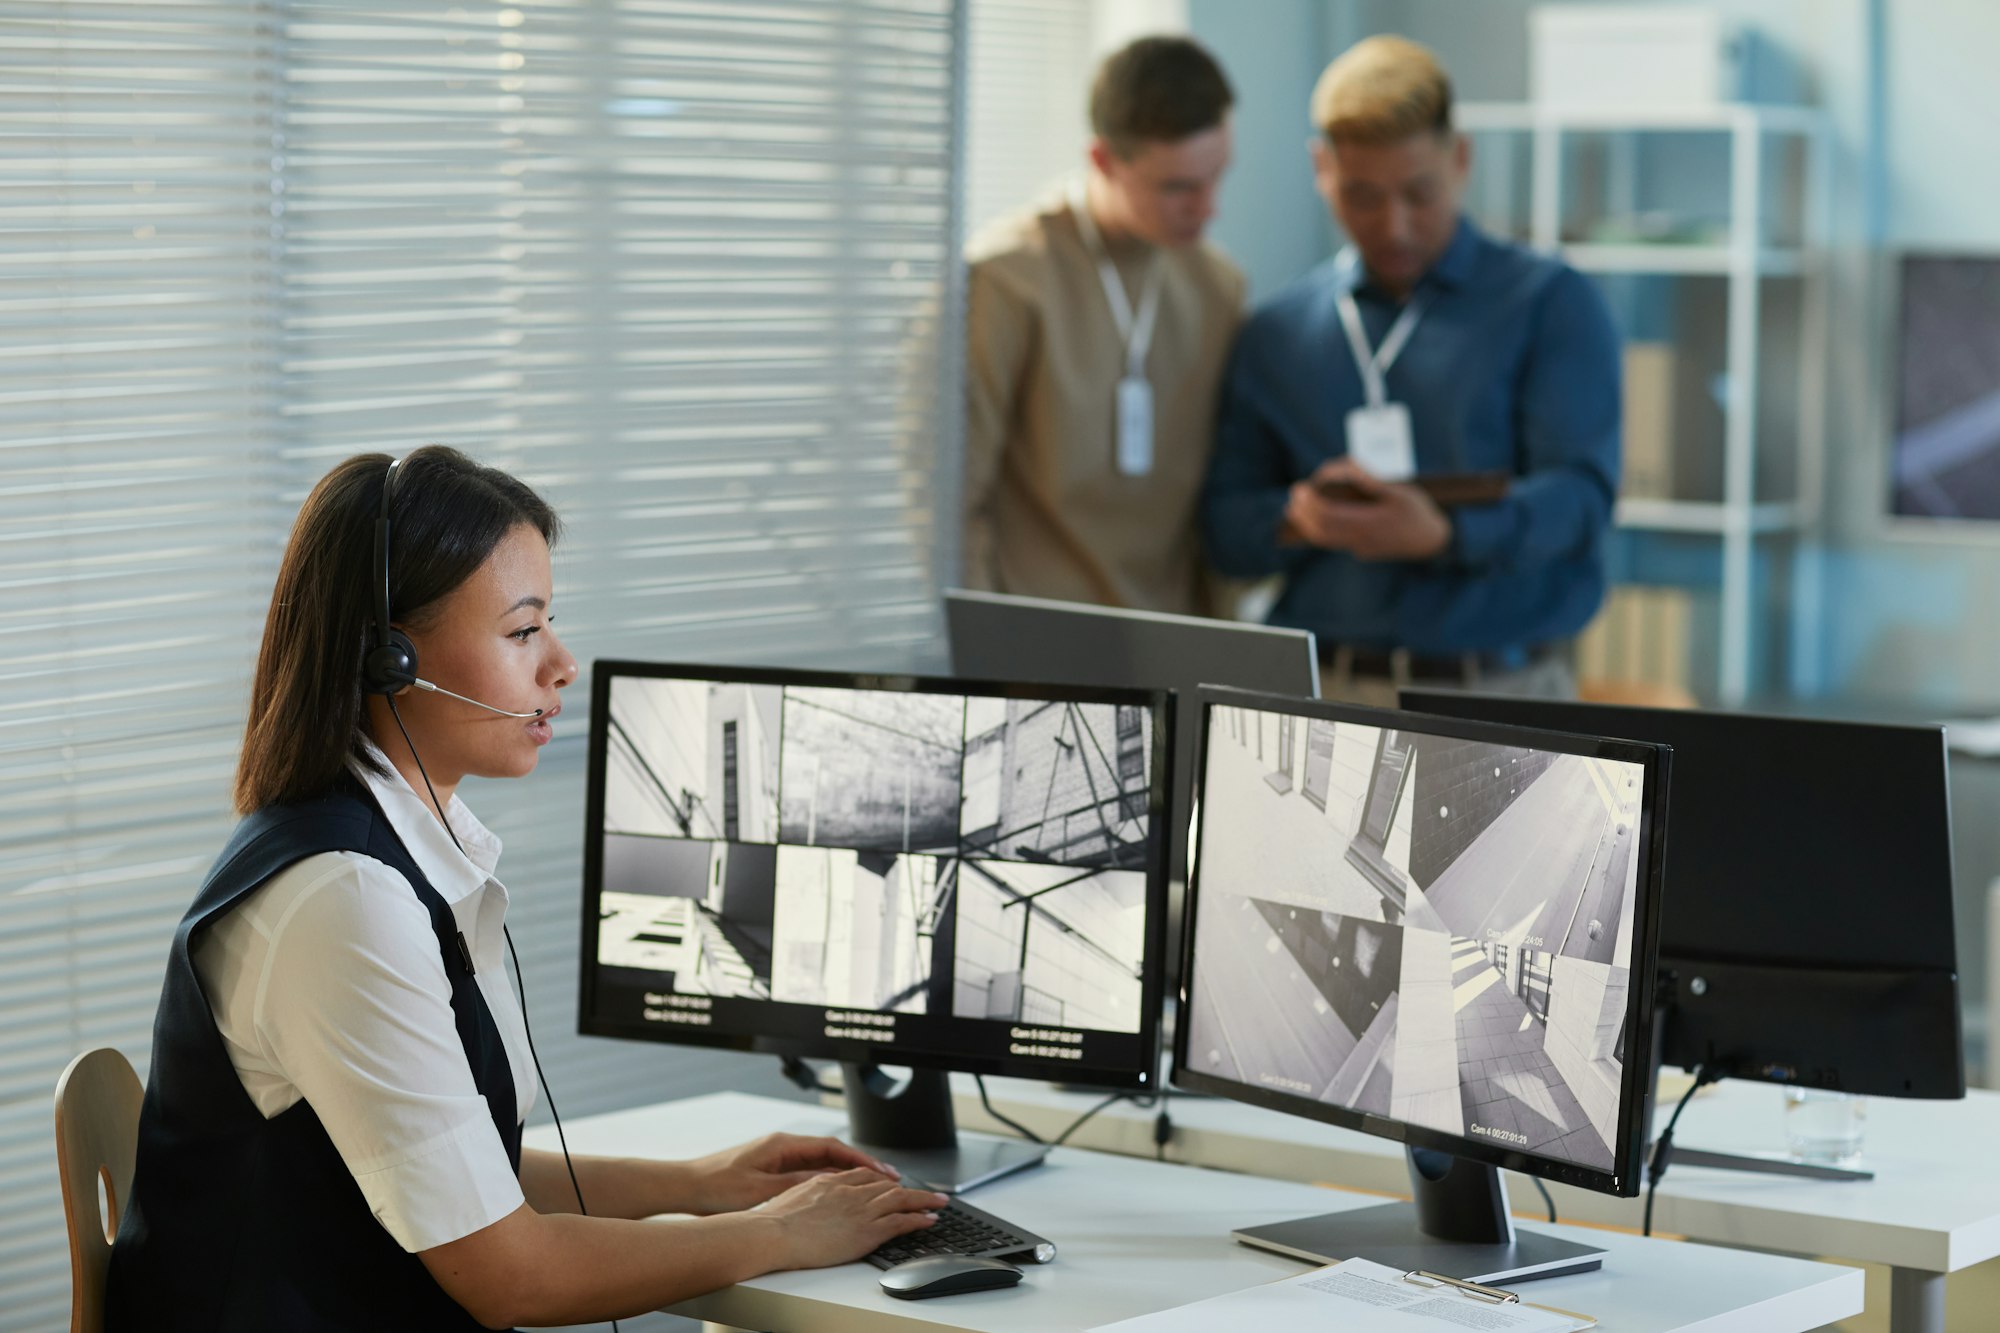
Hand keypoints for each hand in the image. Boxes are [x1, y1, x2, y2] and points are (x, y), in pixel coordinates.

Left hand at [680, 1132, 899, 1214]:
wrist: (687, 1187)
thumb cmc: (717, 1187)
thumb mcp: (762, 1189)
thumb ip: (797, 1184)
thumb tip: (829, 1184)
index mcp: (783, 1145)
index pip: (833, 1148)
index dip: (861, 1160)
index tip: (883, 1172)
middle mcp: (783, 1146)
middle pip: (832, 1153)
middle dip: (861, 1165)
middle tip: (888, 1178)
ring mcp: (777, 1156)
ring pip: (822, 1163)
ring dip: (846, 1173)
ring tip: (872, 1186)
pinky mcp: (770, 1168)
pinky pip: (808, 1171)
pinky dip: (827, 1180)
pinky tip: (840, 1193)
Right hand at [760, 1167, 948, 1269]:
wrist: (774, 1233)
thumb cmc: (775, 1222)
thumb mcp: (794, 1196)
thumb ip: (811, 1193)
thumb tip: (813, 1199)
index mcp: (831, 1181)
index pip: (864, 1175)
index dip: (883, 1179)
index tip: (894, 1182)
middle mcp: (850, 1192)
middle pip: (888, 1184)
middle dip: (910, 1188)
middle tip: (927, 1191)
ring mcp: (860, 1210)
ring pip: (901, 1199)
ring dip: (924, 1200)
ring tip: (940, 1202)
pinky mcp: (867, 1230)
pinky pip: (901, 1221)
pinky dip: (918, 1218)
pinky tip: (929, 1219)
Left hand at [1283, 458, 1450, 560]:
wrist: (1432, 541)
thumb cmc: (1419, 512)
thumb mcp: (1400, 492)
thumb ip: (1372, 481)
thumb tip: (1349, 469)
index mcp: (1370, 525)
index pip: (1330, 516)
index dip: (1311, 503)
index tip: (1301, 488)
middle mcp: (1362, 540)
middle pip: (1322, 530)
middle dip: (1304, 513)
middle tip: (1294, 495)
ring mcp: (1360, 547)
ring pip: (1325, 539)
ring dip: (1306, 523)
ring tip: (1295, 507)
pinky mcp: (1362, 550)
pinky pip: (1334, 542)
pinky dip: (1318, 530)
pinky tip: (1311, 518)